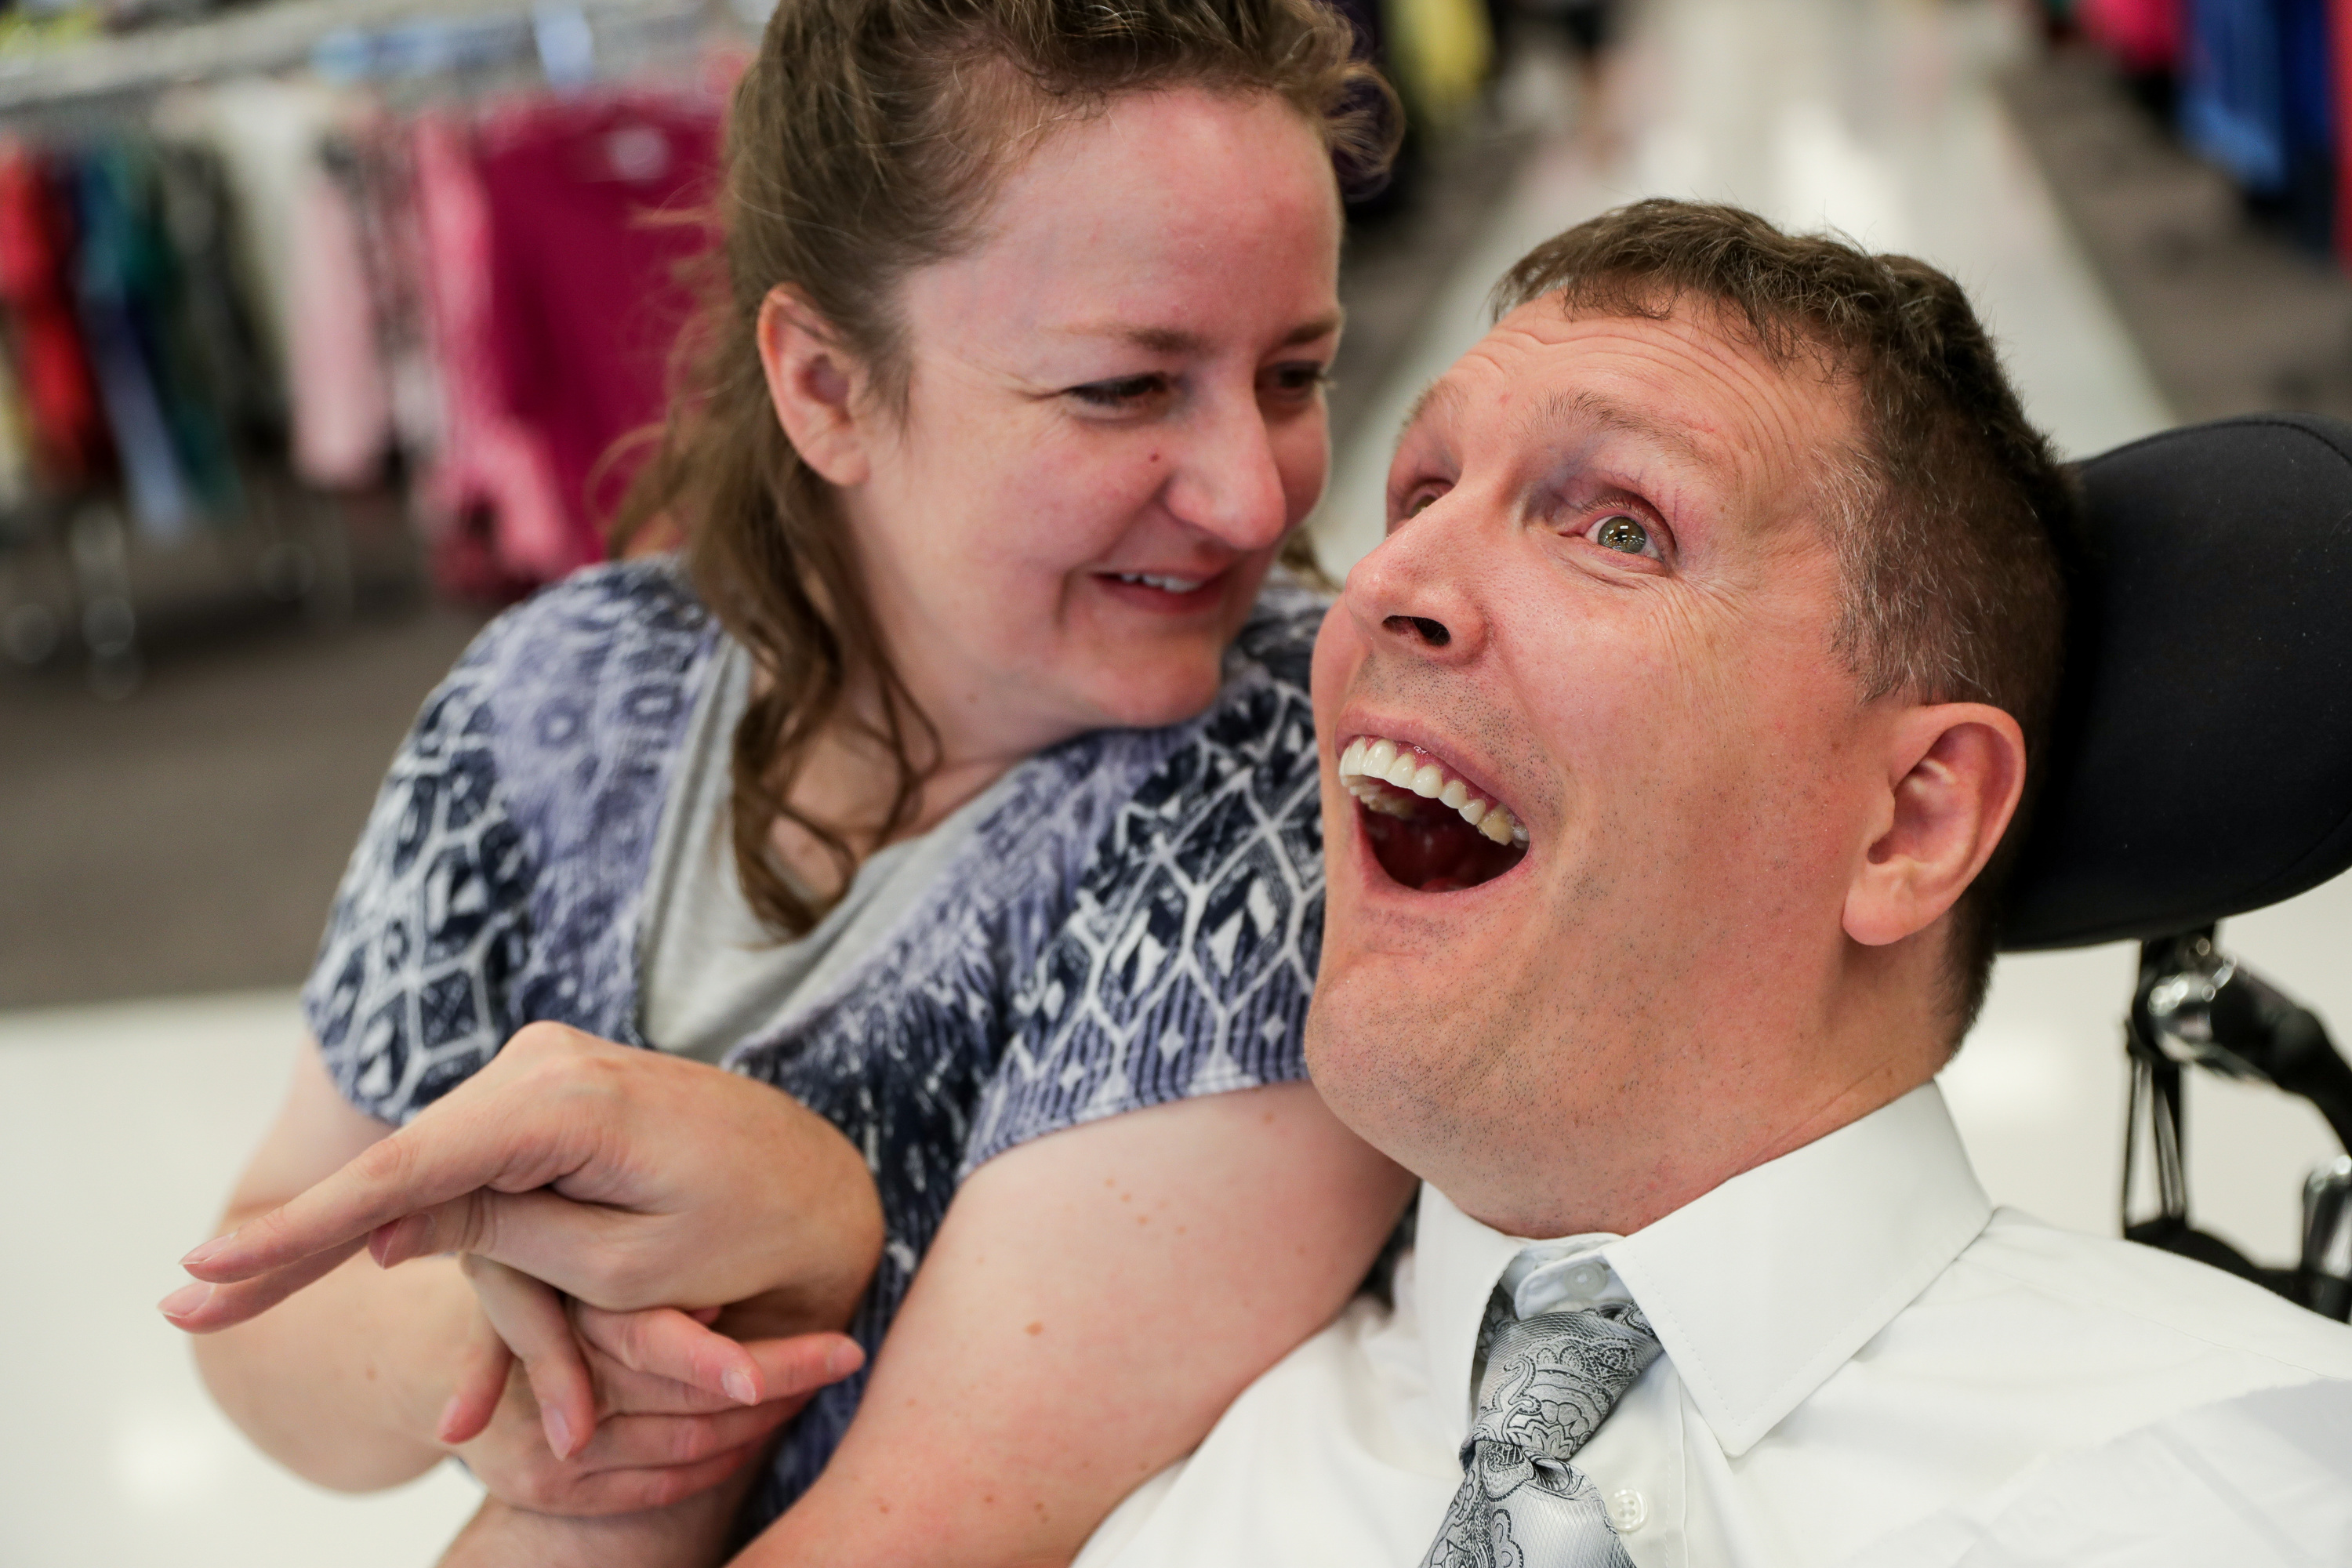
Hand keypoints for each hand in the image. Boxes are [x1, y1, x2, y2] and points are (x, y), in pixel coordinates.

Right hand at [162, 1023, 883, 1336]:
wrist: (827, 1184)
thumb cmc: (749, 1239)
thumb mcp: (622, 1267)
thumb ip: (499, 1237)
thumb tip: (381, 1223)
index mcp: (566, 1104)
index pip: (407, 1174)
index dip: (302, 1231)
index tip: (207, 1275)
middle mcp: (547, 1064)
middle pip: (397, 1166)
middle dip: (297, 1241)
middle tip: (186, 1306)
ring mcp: (548, 1071)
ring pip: (426, 1168)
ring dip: (351, 1238)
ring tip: (231, 1289)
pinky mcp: (553, 1094)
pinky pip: (470, 1163)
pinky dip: (413, 1214)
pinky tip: (329, 1250)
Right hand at [442, 1257, 858, 1515]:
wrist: (436, 1344)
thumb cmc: (525, 1262)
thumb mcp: (575, 1247)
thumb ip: (632, 1282)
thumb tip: (715, 1308)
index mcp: (544, 1310)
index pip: (666, 1348)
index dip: (753, 1360)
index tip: (840, 1350)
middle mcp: (535, 1396)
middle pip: (690, 1404)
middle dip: (777, 1382)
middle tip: (849, 1352)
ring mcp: (538, 1454)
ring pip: (684, 1447)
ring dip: (757, 1420)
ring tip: (821, 1372)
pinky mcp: (541, 1487)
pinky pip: (656, 1488)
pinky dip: (717, 1460)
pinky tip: (758, 1428)